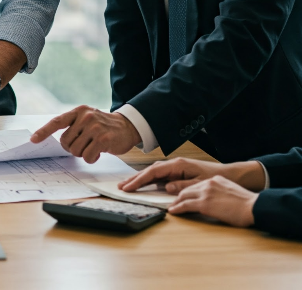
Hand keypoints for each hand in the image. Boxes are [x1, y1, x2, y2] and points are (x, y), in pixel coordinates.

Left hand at [30, 105, 139, 162]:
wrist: (127, 126)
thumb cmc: (103, 126)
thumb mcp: (86, 119)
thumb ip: (72, 126)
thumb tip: (55, 140)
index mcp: (78, 111)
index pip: (57, 121)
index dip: (44, 131)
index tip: (33, 140)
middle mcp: (85, 117)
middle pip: (65, 142)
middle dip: (72, 148)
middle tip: (84, 144)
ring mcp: (94, 127)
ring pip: (75, 151)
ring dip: (83, 153)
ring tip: (93, 146)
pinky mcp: (103, 139)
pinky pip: (87, 157)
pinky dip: (92, 158)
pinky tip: (100, 151)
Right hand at [119, 157, 267, 193]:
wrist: (231, 176)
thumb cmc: (217, 178)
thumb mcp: (200, 184)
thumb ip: (182, 186)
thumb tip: (167, 188)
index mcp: (178, 165)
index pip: (154, 172)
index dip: (140, 180)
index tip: (129, 187)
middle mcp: (175, 164)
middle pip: (150, 171)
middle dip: (135, 178)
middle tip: (122, 186)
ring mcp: (176, 168)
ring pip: (154, 173)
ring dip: (142, 180)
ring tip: (129, 186)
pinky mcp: (179, 173)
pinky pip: (161, 176)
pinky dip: (151, 181)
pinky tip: (145, 185)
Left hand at [168, 176, 257, 227]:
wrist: (253, 206)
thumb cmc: (247, 204)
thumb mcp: (230, 191)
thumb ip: (219, 192)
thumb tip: (215, 199)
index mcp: (215, 180)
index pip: (196, 184)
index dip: (187, 191)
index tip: (182, 195)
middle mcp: (208, 183)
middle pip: (187, 189)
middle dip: (178, 195)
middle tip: (172, 201)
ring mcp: (205, 193)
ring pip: (184, 196)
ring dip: (176, 202)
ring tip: (171, 207)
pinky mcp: (204, 203)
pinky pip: (186, 205)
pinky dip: (178, 208)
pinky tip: (173, 211)